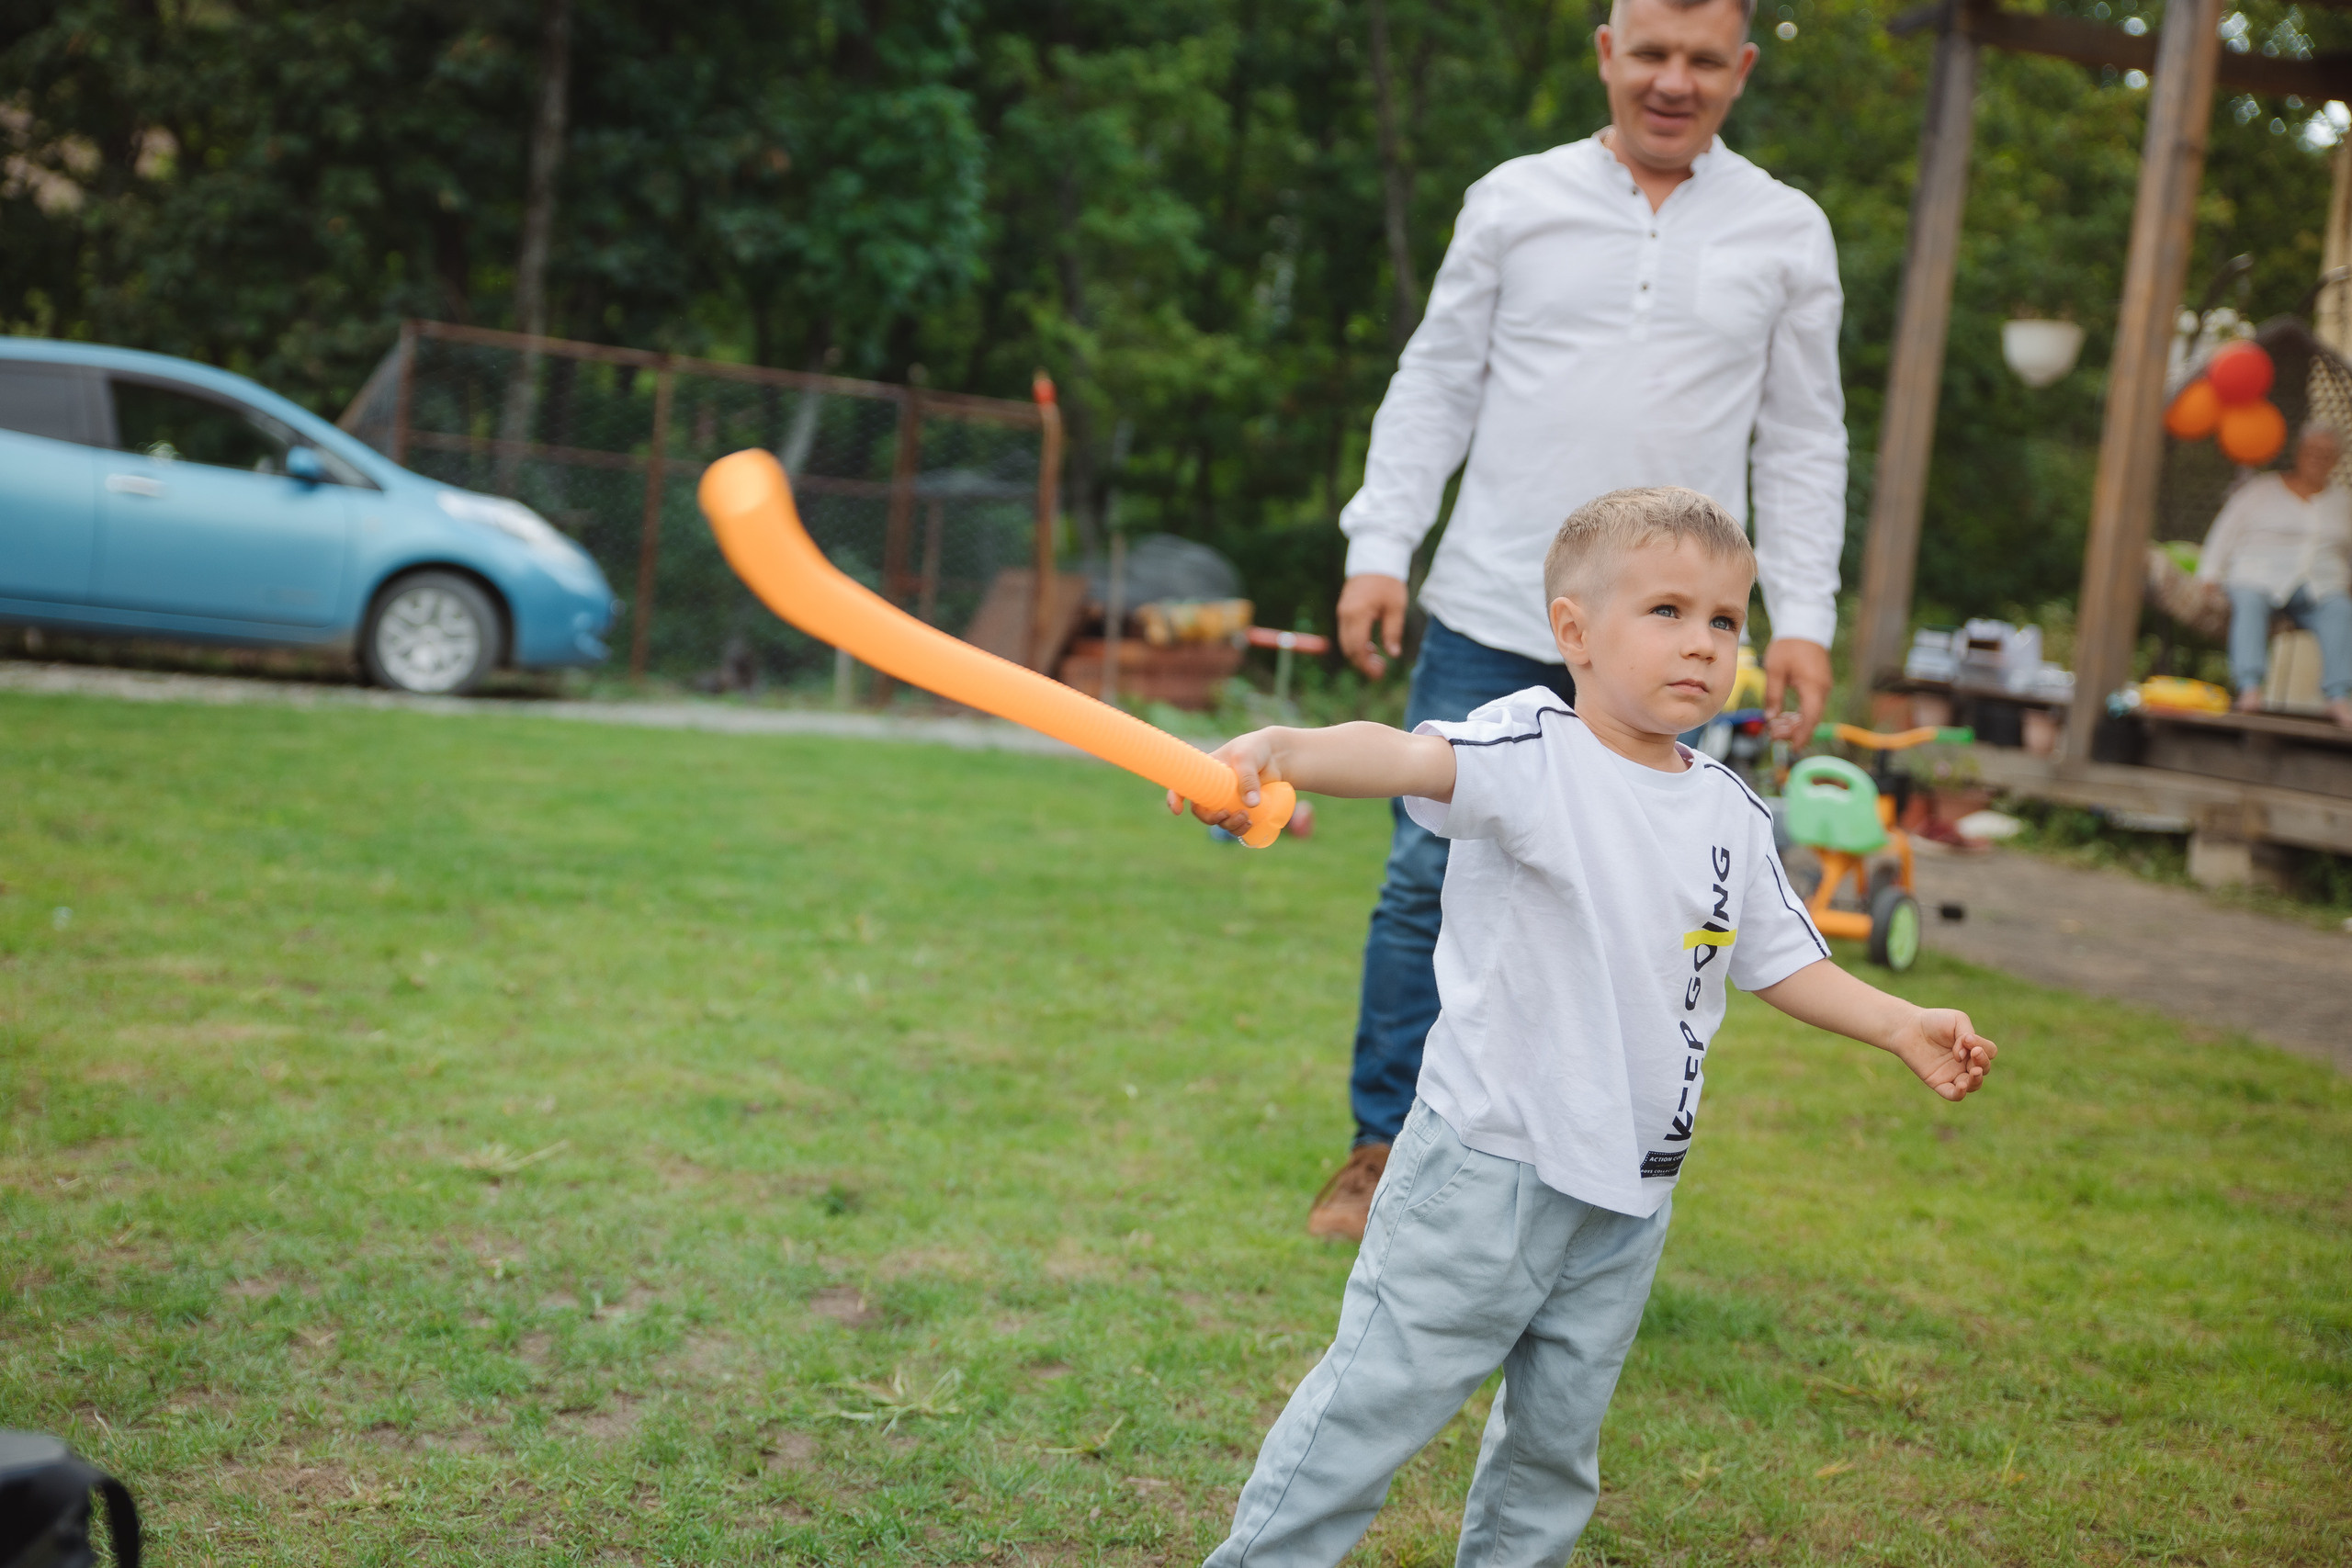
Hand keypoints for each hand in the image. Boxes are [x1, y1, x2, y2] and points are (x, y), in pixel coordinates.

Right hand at [1166, 729, 1281, 835]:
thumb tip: (1251, 804)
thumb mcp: (1246, 757)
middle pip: (1201, 811)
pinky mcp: (1242, 809)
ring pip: (1220, 821)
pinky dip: (1240, 829)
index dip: (1175, 799)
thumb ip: (1247, 777)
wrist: (1276, 755)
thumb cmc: (1254, 748)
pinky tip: (1250, 824)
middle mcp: (1213, 789)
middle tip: (1226, 813)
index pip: (1183, 786)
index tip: (1177, 810)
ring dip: (1229, 825)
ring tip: (1246, 818)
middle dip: (1210, 818)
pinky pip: (1235, 825)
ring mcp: (1228, 801)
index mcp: (1205, 773)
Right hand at [1337, 574, 1408, 678]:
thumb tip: (1393, 654)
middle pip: (1348, 649)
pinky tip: (1370, 646)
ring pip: (1345, 643)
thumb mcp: (1395, 608)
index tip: (1380, 673)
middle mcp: (1345, 615)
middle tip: (1380, 671)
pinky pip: (1345, 633)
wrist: (1375, 558)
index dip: (1367, 665)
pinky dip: (1355, 644)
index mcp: (1358, 615)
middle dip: (1362, 664)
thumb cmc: (1388, 581)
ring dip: (1358, 655)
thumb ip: (1392, 632)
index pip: (1357, 649)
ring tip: (1377, 659)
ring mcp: (1342, 612)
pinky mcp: (1343, 610)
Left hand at [1762, 636, 1831, 741]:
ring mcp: (1823, 686)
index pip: (1810, 718)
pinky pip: (1812, 704)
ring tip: (1774, 726)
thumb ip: (1772, 696)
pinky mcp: (1819, 683)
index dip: (1801, 735)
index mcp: (1813, 687)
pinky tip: (1785, 716)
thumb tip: (1770, 718)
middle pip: (1811, 719)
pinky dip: (1800, 713)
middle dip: (1793, 731)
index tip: (1792, 748)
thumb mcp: (1774, 671)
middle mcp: (1822, 689)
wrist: (1804, 625)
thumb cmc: (1788, 646)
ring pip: (1811, 713)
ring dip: (1795, 722)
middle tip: (1772, 735)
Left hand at [1887, 1008, 1996, 1101]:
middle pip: (1984, 1069)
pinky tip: (1961, 1086)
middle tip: (1974, 1053)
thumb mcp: (1957, 1020)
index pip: (1989, 1052)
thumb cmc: (1934, 1021)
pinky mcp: (1938, 1082)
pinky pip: (1954, 1095)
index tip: (1968, 1039)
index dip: (1984, 1048)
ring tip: (1973, 1071)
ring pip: (1973, 1085)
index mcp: (1972, 1048)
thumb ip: (1967, 1036)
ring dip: (1976, 1080)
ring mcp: (1953, 1074)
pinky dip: (1960, 1093)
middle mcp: (1965, 1063)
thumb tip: (1962, 1058)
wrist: (1908, 1027)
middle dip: (1982, 1062)